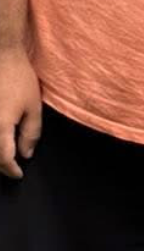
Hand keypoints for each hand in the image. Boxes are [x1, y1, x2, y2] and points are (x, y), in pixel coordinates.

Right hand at [0, 48, 40, 181]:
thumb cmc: (17, 77)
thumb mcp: (33, 106)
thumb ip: (31, 133)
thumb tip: (26, 154)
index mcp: (0, 126)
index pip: (3, 158)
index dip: (11, 170)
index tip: (18, 173)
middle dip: (0, 165)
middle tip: (10, 168)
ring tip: (3, 157)